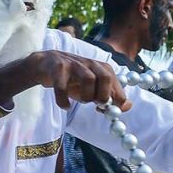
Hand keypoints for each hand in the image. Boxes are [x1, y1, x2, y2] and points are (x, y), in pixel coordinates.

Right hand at [0, 50, 131, 111]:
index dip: (114, 99)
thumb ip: (110, 97)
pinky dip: (64, 100)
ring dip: (85, 96)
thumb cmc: (73, 80)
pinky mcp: (57, 67)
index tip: (104, 109)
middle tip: (95, 106)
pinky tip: (65, 106)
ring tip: (79, 102)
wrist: (45, 66)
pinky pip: (62, 85)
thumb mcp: (93, 89)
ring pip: (87, 78)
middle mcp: (90, 63)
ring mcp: (73, 64)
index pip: (116, 83)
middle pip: (105, 77)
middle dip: (102, 95)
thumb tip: (128, 106)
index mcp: (102, 68)